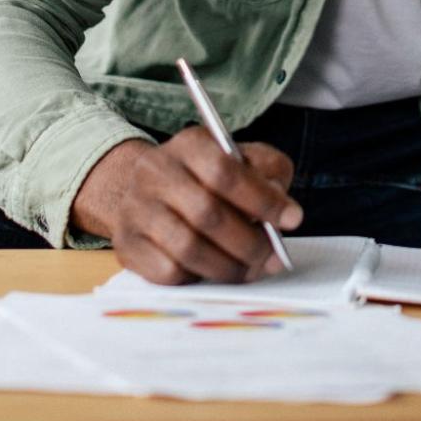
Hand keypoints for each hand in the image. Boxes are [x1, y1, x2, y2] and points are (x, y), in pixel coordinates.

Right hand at [71, 131, 301, 284]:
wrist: (144, 190)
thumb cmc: (205, 178)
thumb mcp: (240, 158)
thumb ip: (269, 172)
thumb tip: (284, 209)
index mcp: (188, 144)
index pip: (225, 172)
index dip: (263, 200)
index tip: (293, 220)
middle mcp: (155, 172)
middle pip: (207, 214)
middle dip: (250, 242)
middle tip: (274, 258)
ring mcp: (136, 210)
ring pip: (188, 248)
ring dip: (229, 267)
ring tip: (251, 270)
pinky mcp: (126, 245)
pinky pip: (168, 271)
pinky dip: (198, 276)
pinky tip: (213, 270)